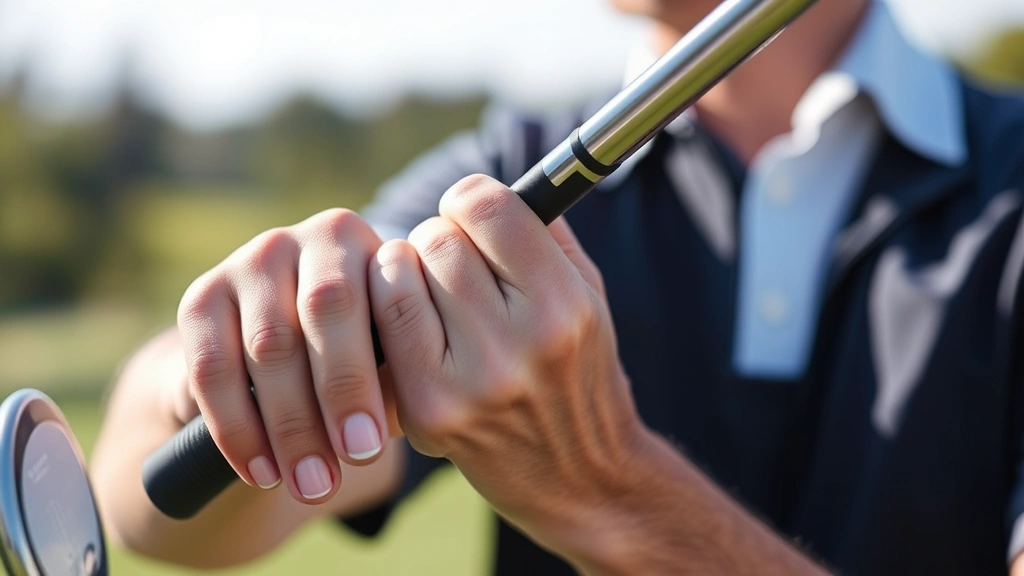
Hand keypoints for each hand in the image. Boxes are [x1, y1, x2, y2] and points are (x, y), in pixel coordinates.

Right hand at [176, 209, 393, 503]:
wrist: (286, 357)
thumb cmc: (361, 358)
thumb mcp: (387, 356)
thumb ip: (399, 367)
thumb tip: (400, 413)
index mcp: (363, 242)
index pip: (363, 304)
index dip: (360, 381)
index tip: (366, 447)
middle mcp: (306, 238)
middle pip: (318, 316)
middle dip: (327, 403)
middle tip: (333, 474)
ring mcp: (249, 260)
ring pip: (266, 347)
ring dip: (286, 426)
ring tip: (307, 484)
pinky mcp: (201, 295)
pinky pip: (212, 367)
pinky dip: (236, 427)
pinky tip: (261, 471)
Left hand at [368, 175, 647, 562]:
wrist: (583, 480)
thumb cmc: (582, 374)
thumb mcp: (590, 298)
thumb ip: (546, 234)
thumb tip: (488, 184)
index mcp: (565, 304)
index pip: (487, 207)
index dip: (470, 200)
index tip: (471, 215)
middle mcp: (519, 343)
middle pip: (436, 239)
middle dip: (439, 241)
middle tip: (454, 267)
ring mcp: (469, 384)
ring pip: (397, 276)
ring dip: (406, 274)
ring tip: (431, 298)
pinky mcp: (429, 415)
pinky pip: (381, 330)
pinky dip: (389, 318)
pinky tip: (416, 334)